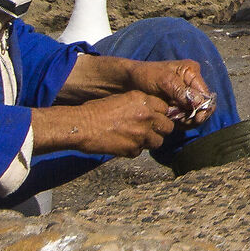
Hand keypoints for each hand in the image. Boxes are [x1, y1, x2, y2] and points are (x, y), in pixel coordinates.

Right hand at [31, 93, 178, 157]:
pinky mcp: (133, 148)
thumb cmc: (96, 110)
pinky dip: (134, 150)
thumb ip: (141, 104)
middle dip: (160, 130)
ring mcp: (142, 133)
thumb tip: (154, 112)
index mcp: (144, 100)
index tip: (155, 119)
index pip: (166, 109)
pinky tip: (122, 144)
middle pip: (168, 126)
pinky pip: (141, 151)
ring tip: (135, 139)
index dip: (160, 115)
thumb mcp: (122, 99)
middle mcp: (147, 116)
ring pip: (158, 141)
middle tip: (149, 131)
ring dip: (149, 141)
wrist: (81, 126)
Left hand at [126, 59, 215, 123]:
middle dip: (195, 116)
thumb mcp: (163, 80)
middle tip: (183, 122)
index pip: (206, 94)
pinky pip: (185, 116)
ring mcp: (184, 95)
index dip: (203, 108)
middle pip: (203, 105)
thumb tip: (198, 102)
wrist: (127, 81)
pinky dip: (180, 121)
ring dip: (187, 120)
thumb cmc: (145, 75)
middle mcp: (191, 84)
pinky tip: (172, 121)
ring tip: (175, 121)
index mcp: (192, 73)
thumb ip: (181, 91)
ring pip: (195, 113)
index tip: (195, 119)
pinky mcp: (177, 104)